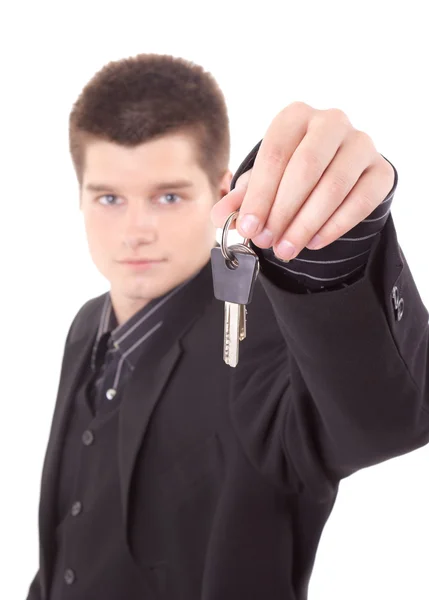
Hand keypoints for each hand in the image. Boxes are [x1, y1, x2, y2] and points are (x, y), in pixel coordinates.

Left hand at [211, 102, 394, 260]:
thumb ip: (241, 198)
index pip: (274, 155)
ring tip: (286, 250)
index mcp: (295, 117)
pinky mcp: (381, 171)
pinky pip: (360, 201)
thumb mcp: (263, 182)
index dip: (259, 196)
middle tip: (267, 242)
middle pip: (306, 168)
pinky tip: (314, 243)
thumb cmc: (291, 174)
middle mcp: (331, 122)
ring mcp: (361, 144)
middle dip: (283, 211)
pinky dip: (335, 226)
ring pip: (334, 186)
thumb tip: (219, 216)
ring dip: (306, 224)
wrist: (336, 171)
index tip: (248, 228)